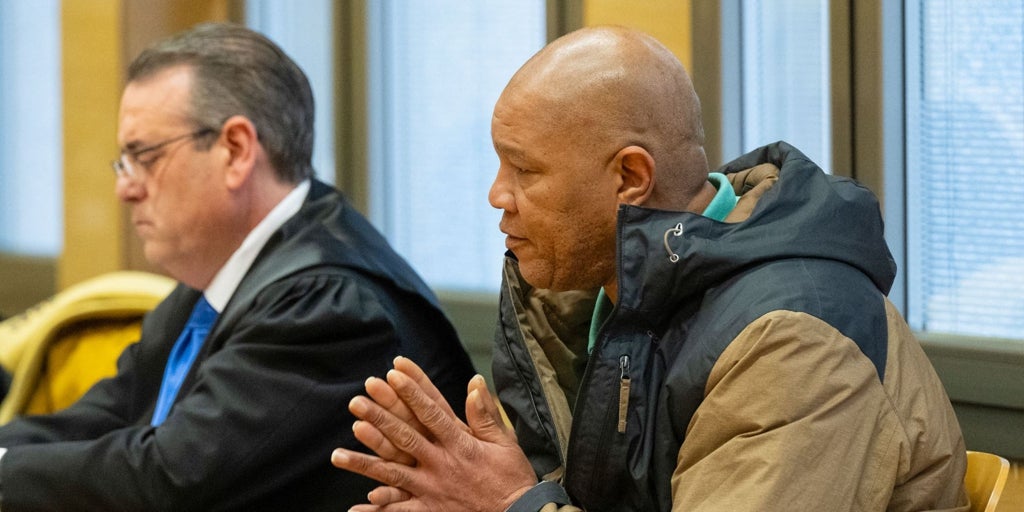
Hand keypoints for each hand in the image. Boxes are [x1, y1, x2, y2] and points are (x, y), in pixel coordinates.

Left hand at [332, 357, 537, 510]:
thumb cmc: (513, 478)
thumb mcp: (505, 443)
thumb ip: (485, 414)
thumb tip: (474, 381)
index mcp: (461, 443)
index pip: (431, 412)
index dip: (411, 391)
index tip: (393, 373)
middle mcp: (442, 463)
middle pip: (405, 437)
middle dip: (379, 418)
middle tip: (356, 402)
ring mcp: (433, 489)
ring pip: (392, 473)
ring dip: (364, 462)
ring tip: (337, 454)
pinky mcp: (430, 511)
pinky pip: (399, 511)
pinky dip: (379, 510)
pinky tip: (357, 507)